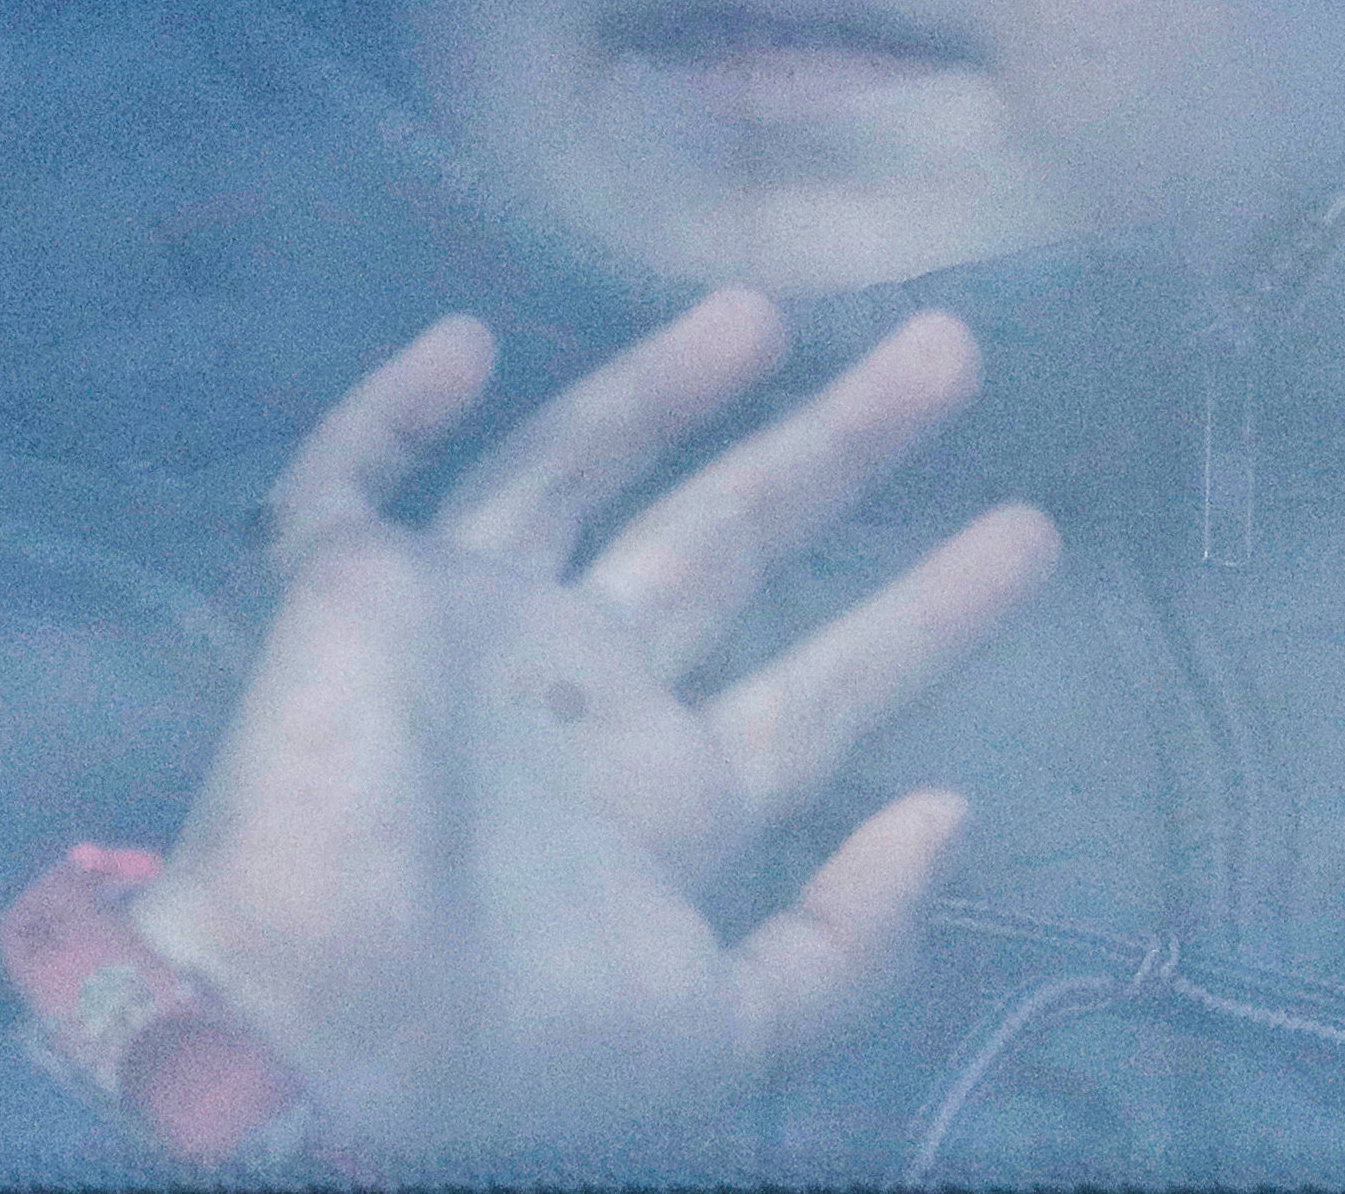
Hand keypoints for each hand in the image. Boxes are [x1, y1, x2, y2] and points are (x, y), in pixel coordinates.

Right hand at [126, 290, 1060, 1161]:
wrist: (310, 1027)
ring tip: (765, 308)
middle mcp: (580, 692)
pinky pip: (349, 478)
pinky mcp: (344, 590)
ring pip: (578, 469)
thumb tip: (954, 808)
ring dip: (662, 387)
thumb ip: (852, 941)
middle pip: (736, 536)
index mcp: (670, 796)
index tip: (1034, 532)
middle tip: (951, 350)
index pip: (831, 679)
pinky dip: (393, 409)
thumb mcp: (724, 1030)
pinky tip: (469, 340)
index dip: (932, 609)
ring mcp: (465, 630)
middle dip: (840, 447)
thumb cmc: (509, 1036)